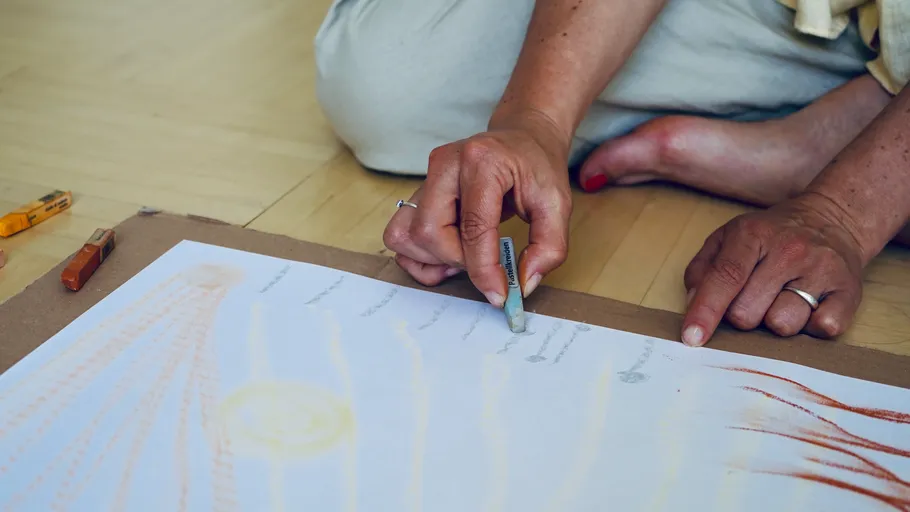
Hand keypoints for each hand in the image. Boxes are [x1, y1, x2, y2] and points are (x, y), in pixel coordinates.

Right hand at [382, 111, 572, 306]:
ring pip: (406, 236)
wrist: (522, 138)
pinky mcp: (417, 190)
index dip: (484, 269)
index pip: (473, 227)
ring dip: (434, 258)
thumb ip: (549, 247)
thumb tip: (522, 284)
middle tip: (487, 264)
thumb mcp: (558, 204)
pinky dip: (420, 255)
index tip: (499, 294)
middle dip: (458, 261)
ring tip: (466, 254)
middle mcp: (445, 164)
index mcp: (482, 162)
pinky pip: (400, 235)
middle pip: (429, 233)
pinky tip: (449, 251)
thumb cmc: (537, 167)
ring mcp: (426, 176)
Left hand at [681, 196, 865, 346]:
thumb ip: (703, 269)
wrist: (834, 219)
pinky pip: (821, 329)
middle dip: (740, 314)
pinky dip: (810, 326)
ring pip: (782, 325)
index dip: (705, 311)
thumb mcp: (728, 237)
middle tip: (754, 295)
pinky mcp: (849, 292)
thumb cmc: (771, 236)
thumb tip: (692, 304)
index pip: (725, 278)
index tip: (691, 338)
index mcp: (754, 234)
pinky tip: (808, 305)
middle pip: (747, 313)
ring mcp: (822, 271)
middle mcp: (790, 251)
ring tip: (782, 297)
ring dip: (774, 321)